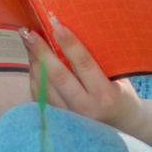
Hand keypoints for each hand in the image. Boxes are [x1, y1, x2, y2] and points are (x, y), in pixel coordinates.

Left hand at [24, 25, 143, 130]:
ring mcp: (71, 117)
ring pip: (45, 87)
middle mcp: (86, 107)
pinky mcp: (60, 120)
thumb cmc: (121, 95)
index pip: (84, 65)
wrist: (122, 126)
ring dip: (34, 62)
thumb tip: (75, 31)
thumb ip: (100, 61)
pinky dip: (35, 77)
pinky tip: (33, 61)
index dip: (70, 44)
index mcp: (105, 94)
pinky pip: (40, 96)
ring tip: (28, 42)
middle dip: (41, 52)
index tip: (57, 26)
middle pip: (58, 76)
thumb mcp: (119, 77)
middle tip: (29, 32)